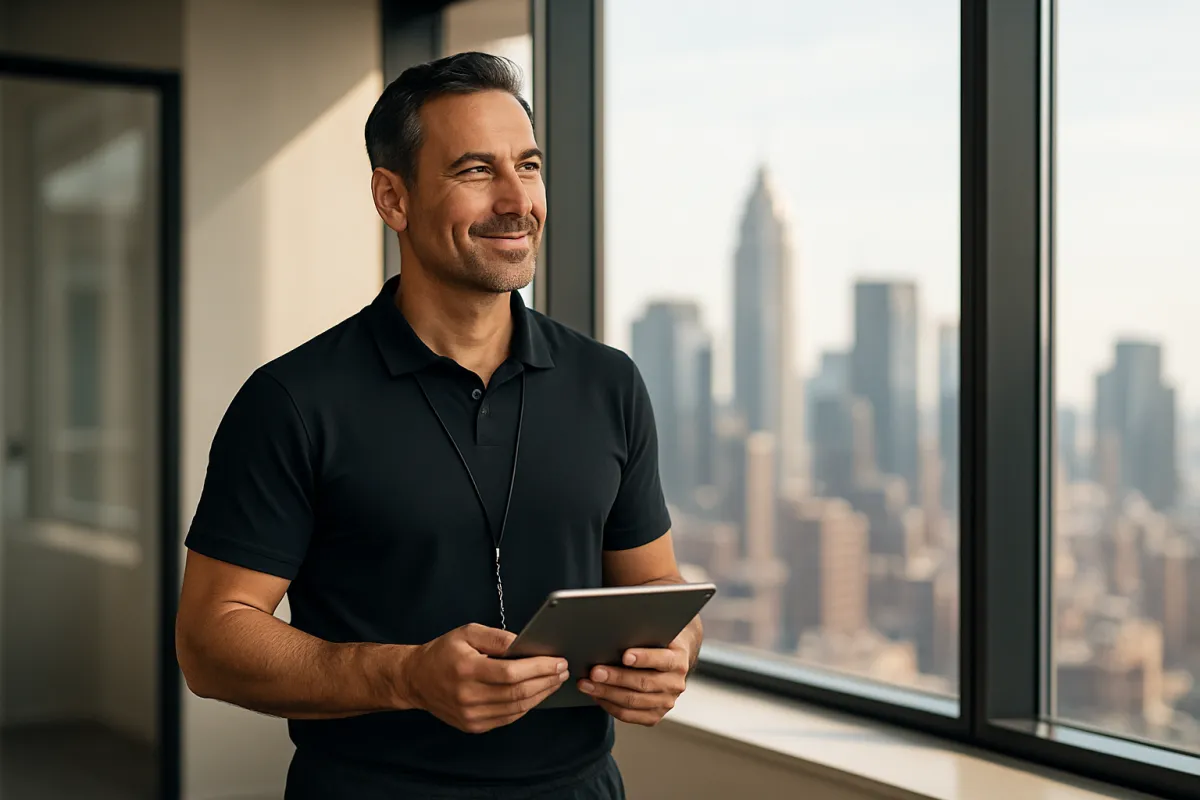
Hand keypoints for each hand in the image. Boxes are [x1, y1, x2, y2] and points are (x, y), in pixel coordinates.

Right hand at [402, 623, 568, 733]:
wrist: (416, 680)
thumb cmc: (443, 653)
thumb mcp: (467, 633)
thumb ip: (497, 638)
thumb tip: (525, 644)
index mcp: (467, 670)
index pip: (511, 673)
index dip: (539, 668)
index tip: (557, 661)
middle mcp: (469, 696)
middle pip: (518, 693)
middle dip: (546, 681)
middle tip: (562, 670)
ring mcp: (471, 715)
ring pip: (517, 708)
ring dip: (541, 695)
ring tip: (555, 681)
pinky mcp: (474, 726)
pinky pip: (508, 717)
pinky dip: (526, 706)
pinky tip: (537, 694)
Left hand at [577, 634, 692, 725]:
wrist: (670, 661)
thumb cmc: (655, 643)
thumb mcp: (655, 634)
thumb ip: (642, 636)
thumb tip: (614, 635)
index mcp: (678, 660)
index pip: (662, 659)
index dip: (643, 658)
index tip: (625, 656)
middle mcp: (675, 683)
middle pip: (643, 683)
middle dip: (615, 677)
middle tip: (594, 672)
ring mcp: (666, 702)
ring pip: (633, 702)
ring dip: (606, 693)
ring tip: (587, 685)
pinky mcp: (655, 715)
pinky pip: (629, 715)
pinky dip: (610, 706)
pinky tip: (596, 696)